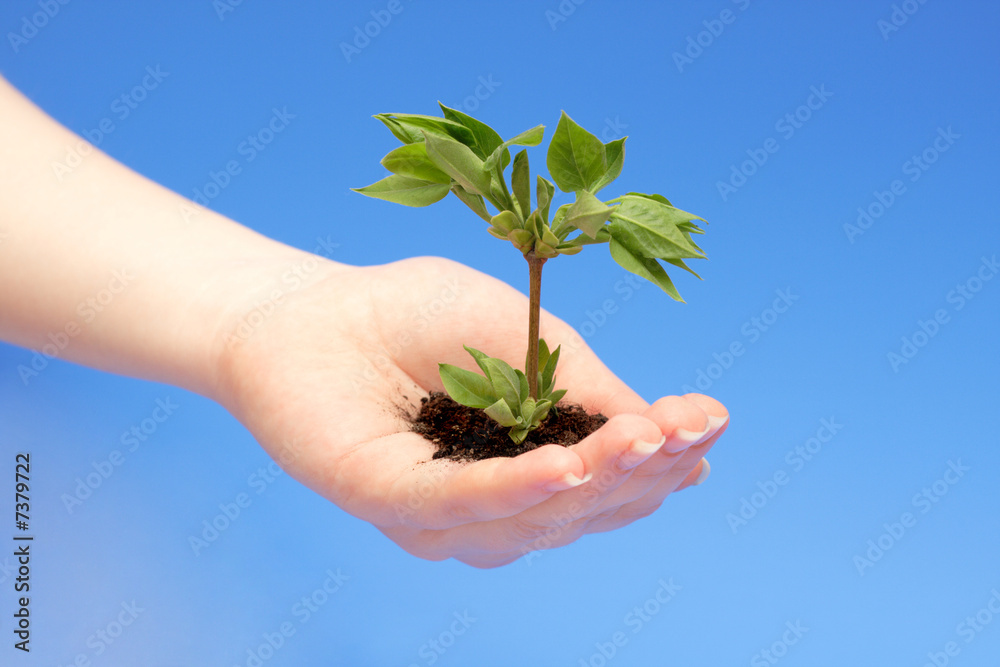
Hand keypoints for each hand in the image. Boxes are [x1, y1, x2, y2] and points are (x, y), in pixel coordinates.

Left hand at [212, 254, 728, 567]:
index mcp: (530, 468)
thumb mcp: (524, 338)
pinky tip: (569, 464)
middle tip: (693, 429)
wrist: (315, 305)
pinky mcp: (389, 499)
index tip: (711, 418)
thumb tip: (671, 430)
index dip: (666, 455)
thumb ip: (586, 387)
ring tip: (647, 440)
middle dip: (646, 471)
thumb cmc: (417, 317)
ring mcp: (443, 514)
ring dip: (597, 480)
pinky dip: (517, 487)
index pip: (611, 479)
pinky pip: (459, 504)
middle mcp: (494, 505)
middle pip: (586, 508)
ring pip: (537, 515)